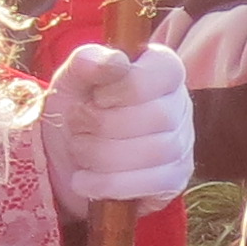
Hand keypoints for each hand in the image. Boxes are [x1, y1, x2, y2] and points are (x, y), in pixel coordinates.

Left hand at [39, 43, 192, 209]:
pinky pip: (150, 185)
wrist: (64, 160)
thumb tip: (116, 60)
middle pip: (157, 117)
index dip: (125, 87)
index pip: (162, 72)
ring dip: (100, 155)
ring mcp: (182, 145)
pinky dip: (109, 184)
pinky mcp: (175, 180)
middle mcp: (180, 105)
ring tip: (79, 151)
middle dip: (103, 125)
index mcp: (162, 69)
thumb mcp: (72, 80)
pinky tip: (86, 180)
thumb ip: (88, 61)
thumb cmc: (77, 109)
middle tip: (78, 126)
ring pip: (154, 153)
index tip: (97, 97)